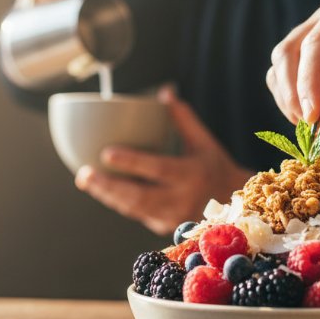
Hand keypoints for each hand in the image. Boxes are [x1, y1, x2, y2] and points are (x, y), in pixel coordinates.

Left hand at [74, 87, 252, 234]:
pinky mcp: (164, 227)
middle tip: (84, 174)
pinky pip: (137, 214)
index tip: (106, 153)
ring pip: (133, 209)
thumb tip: (165, 91)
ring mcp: (172, 218)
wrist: (235, 207)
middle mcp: (181, 200)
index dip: (131, 163)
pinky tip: (102, 191)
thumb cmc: (216, 169)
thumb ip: (183, 119)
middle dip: (108, 186)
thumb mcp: (205, 142)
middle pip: (138, 196)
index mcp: (192, 175)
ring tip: (86, 181)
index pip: (157, 169)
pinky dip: (118, 202)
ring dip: (107, 196)